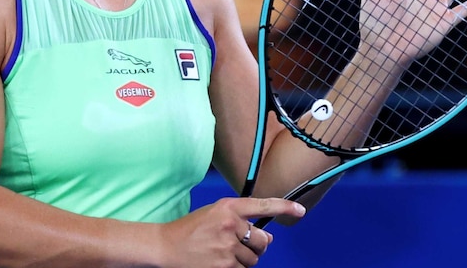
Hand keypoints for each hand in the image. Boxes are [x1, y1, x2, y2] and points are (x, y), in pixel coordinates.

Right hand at [159, 197, 304, 266]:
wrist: (167, 246)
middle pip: (262, 240)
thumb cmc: (191, 229)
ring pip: (254, 258)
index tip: (300, 209)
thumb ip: (241, 220)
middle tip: (239, 244)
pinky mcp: (224, 266)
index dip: (284, 207)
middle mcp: (230, 224)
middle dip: (257, 245)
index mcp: (227, 207)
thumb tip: (268, 237)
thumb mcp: (214, 214)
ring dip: (244, 259)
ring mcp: (227, 247)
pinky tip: (220, 261)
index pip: (262, 205)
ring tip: (223, 253)